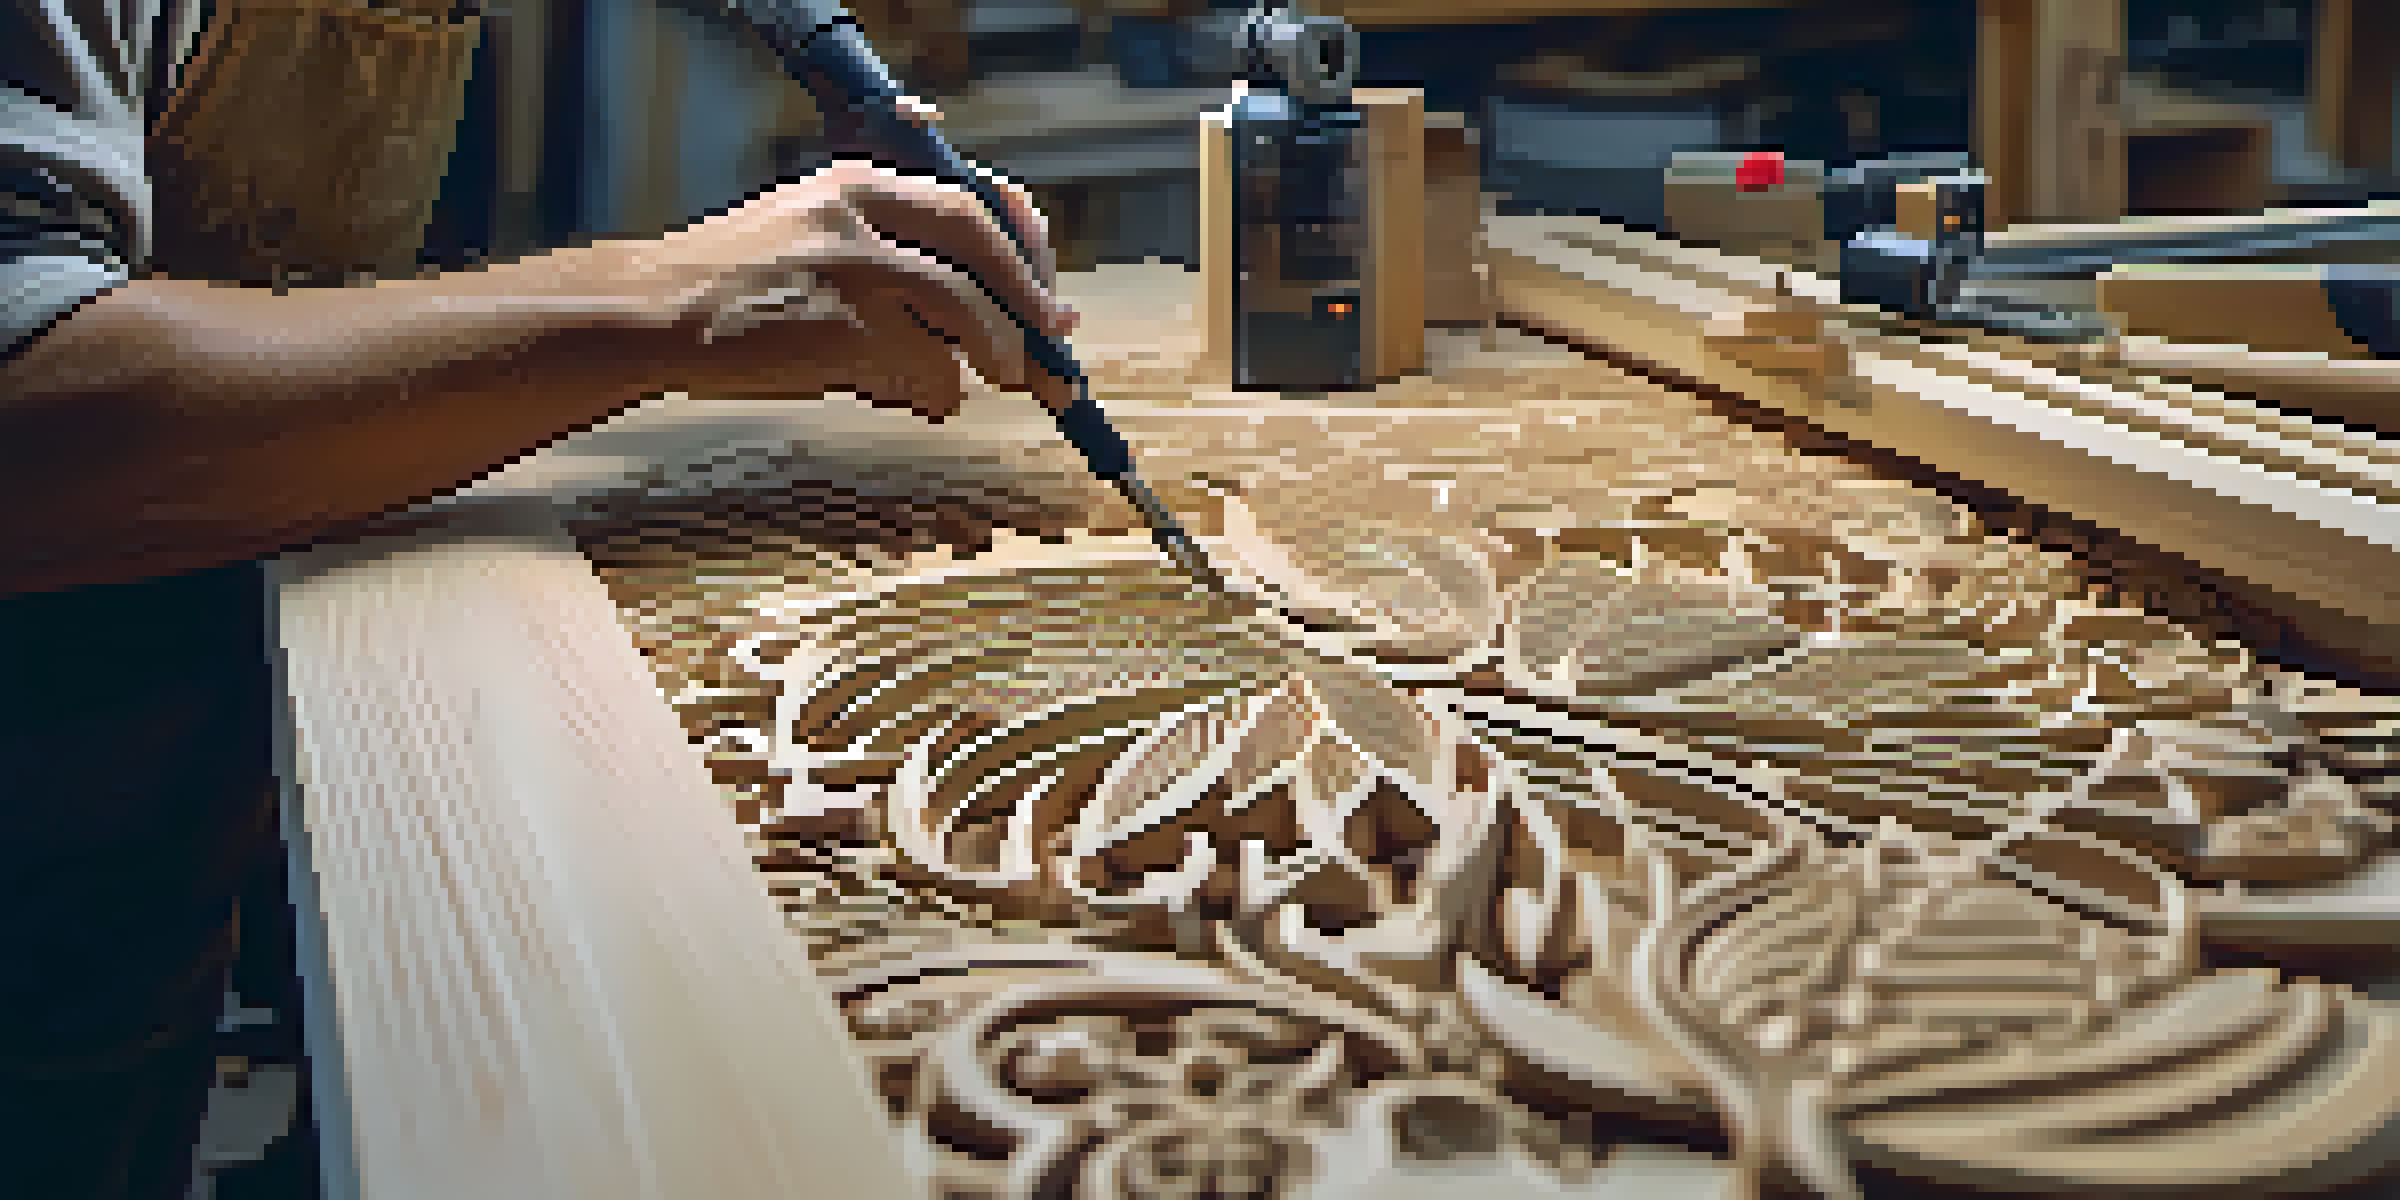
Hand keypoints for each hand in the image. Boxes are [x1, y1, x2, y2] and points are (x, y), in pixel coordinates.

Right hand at [639, 154, 1079, 421]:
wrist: (651, 314)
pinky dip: (939, 392)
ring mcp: (848, 264)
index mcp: (857, 183)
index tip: (1048, 296)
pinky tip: (923, 403)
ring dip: (994, 355)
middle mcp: (857, 211)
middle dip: (1027, 303)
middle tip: (1052, 354)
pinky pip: (925, 365)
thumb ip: (889, 257)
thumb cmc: (738, 292)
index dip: (1022, 251)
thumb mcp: (813, 241)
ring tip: (998, 383)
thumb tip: (986, 309)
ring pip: (962, 308)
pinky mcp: (838, 321)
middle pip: (978, 245)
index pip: (968, 200)